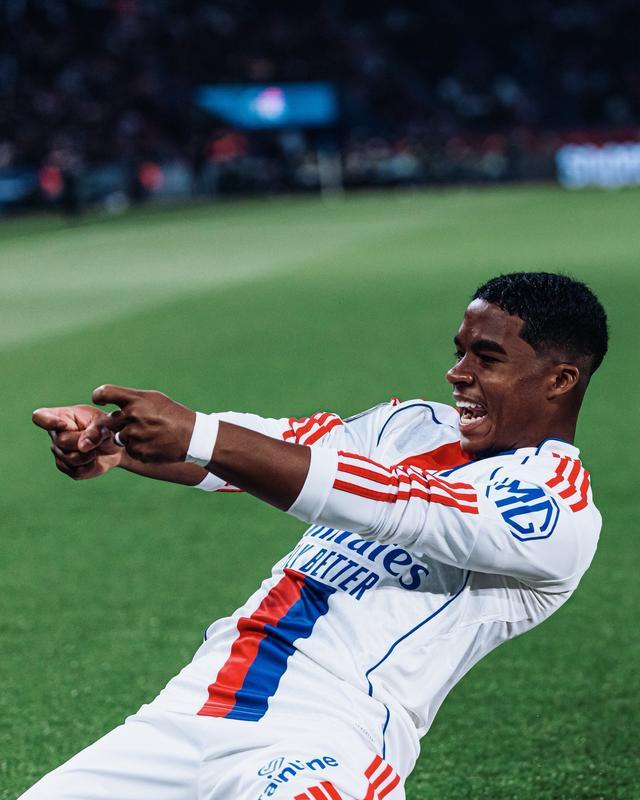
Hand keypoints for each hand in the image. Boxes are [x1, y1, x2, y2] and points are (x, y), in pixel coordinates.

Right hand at [32, 404, 122, 479]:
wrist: (115, 447)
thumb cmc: (107, 427)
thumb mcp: (106, 424)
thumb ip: (95, 432)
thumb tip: (82, 447)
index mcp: (61, 416)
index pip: (40, 417)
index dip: (47, 421)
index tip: (63, 424)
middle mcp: (55, 435)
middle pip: (61, 442)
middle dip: (84, 442)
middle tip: (100, 439)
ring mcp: (59, 452)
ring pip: (70, 459)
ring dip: (90, 455)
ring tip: (97, 448)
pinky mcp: (66, 468)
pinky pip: (77, 471)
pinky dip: (91, 466)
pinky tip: (95, 459)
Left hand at [78, 385, 195, 463]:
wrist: (192, 436)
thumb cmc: (172, 415)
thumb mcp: (154, 398)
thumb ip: (131, 399)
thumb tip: (108, 401)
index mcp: (135, 400)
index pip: (105, 392)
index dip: (99, 396)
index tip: (100, 400)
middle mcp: (132, 416)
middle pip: (110, 421)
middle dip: (119, 424)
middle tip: (137, 424)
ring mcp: (134, 435)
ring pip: (119, 437)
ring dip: (129, 437)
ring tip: (149, 434)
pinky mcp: (138, 451)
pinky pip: (129, 450)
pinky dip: (138, 448)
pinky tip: (153, 444)